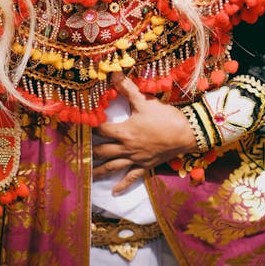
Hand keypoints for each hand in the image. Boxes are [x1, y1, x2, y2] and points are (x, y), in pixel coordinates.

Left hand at [92, 72, 196, 194]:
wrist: (186, 134)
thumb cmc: (165, 117)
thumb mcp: (145, 101)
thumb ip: (127, 88)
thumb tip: (113, 73)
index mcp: (124, 131)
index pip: (101, 129)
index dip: (91, 126)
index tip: (80, 124)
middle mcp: (127, 147)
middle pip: (103, 150)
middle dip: (90, 150)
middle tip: (78, 152)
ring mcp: (135, 158)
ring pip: (113, 166)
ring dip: (99, 170)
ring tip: (88, 174)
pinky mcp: (145, 166)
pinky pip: (132, 177)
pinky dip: (122, 185)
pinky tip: (114, 192)